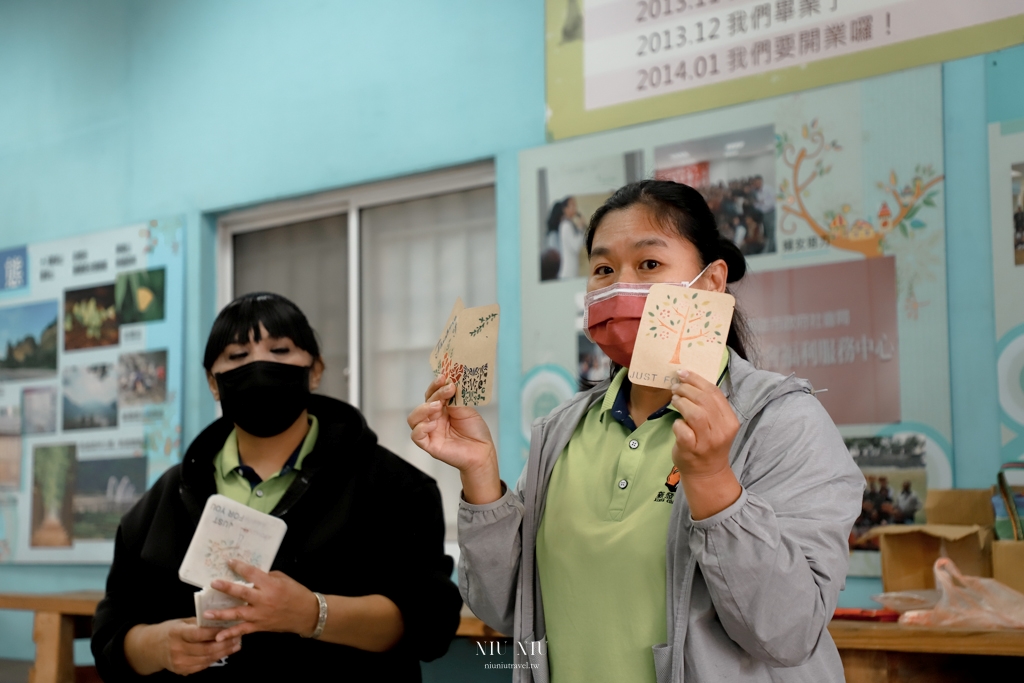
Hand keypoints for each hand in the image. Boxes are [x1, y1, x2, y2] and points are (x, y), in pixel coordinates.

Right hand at [124, 618, 239, 675]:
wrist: (151, 649)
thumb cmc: (169, 631)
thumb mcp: (181, 622)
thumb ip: (199, 623)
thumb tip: (220, 619)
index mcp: (176, 634)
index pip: (198, 634)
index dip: (215, 632)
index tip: (230, 627)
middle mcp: (177, 649)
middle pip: (205, 649)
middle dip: (224, 643)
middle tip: (238, 636)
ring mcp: (179, 662)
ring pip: (207, 659)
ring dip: (224, 652)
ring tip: (235, 644)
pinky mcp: (182, 670)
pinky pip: (203, 665)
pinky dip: (215, 658)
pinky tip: (224, 652)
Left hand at [206, 560, 318, 639]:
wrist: (307, 614)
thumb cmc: (296, 593)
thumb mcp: (284, 579)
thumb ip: (266, 577)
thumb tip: (250, 576)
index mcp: (271, 585)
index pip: (252, 574)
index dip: (240, 567)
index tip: (229, 561)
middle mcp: (264, 600)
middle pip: (242, 593)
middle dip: (226, 588)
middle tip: (213, 584)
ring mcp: (260, 615)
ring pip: (238, 614)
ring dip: (221, 614)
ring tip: (207, 613)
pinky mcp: (259, 626)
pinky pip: (243, 630)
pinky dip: (230, 634)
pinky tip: (218, 636)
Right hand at [407, 375, 501, 503]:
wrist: (483, 451)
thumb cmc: (475, 431)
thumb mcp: (467, 410)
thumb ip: (455, 400)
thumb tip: (448, 384)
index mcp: (442, 409)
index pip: (432, 394)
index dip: (436, 385)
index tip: (444, 377)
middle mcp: (434, 418)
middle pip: (424, 403)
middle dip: (435, 394)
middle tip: (448, 389)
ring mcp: (430, 431)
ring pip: (414, 418)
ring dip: (423, 409)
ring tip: (438, 406)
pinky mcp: (429, 444)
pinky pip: (416, 436)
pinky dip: (421, 428)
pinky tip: (432, 423)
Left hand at [670, 370, 741, 519]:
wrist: (707, 473)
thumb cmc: (709, 444)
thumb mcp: (717, 424)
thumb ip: (709, 406)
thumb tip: (691, 380)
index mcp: (730, 420)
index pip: (715, 393)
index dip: (697, 380)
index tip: (684, 373)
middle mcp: (722, 430)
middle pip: (705, 400)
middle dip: (687, 389)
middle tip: (676, 386)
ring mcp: (708, 441)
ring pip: (695, 413)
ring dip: (682, 402)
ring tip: (675, 399)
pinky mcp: (693, 449)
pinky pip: (683, 430)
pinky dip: (677, 423)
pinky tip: (676, 422)